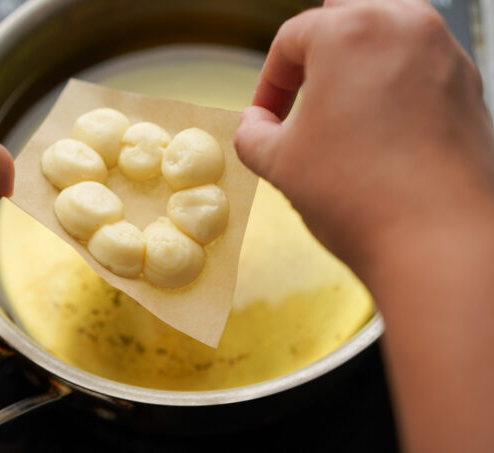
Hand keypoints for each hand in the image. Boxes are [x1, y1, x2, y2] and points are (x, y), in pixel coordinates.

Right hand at [235, 0, 493, 273]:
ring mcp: (445, 54)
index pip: (290, 39)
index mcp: (350, 32)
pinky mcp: (470, 87)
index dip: (268, 83)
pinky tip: (382, 132)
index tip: (264, 120)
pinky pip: (421, 66)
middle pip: (345, 18)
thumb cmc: (359, 197)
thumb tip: (254, 125)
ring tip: (342, 111)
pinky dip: (395, 85)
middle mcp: (405, 26)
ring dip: (358, 64)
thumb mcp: (278, 162)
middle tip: (302, 96)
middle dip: (316, 56)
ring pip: (389, 35)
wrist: (438, 243)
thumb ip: (251, 133)